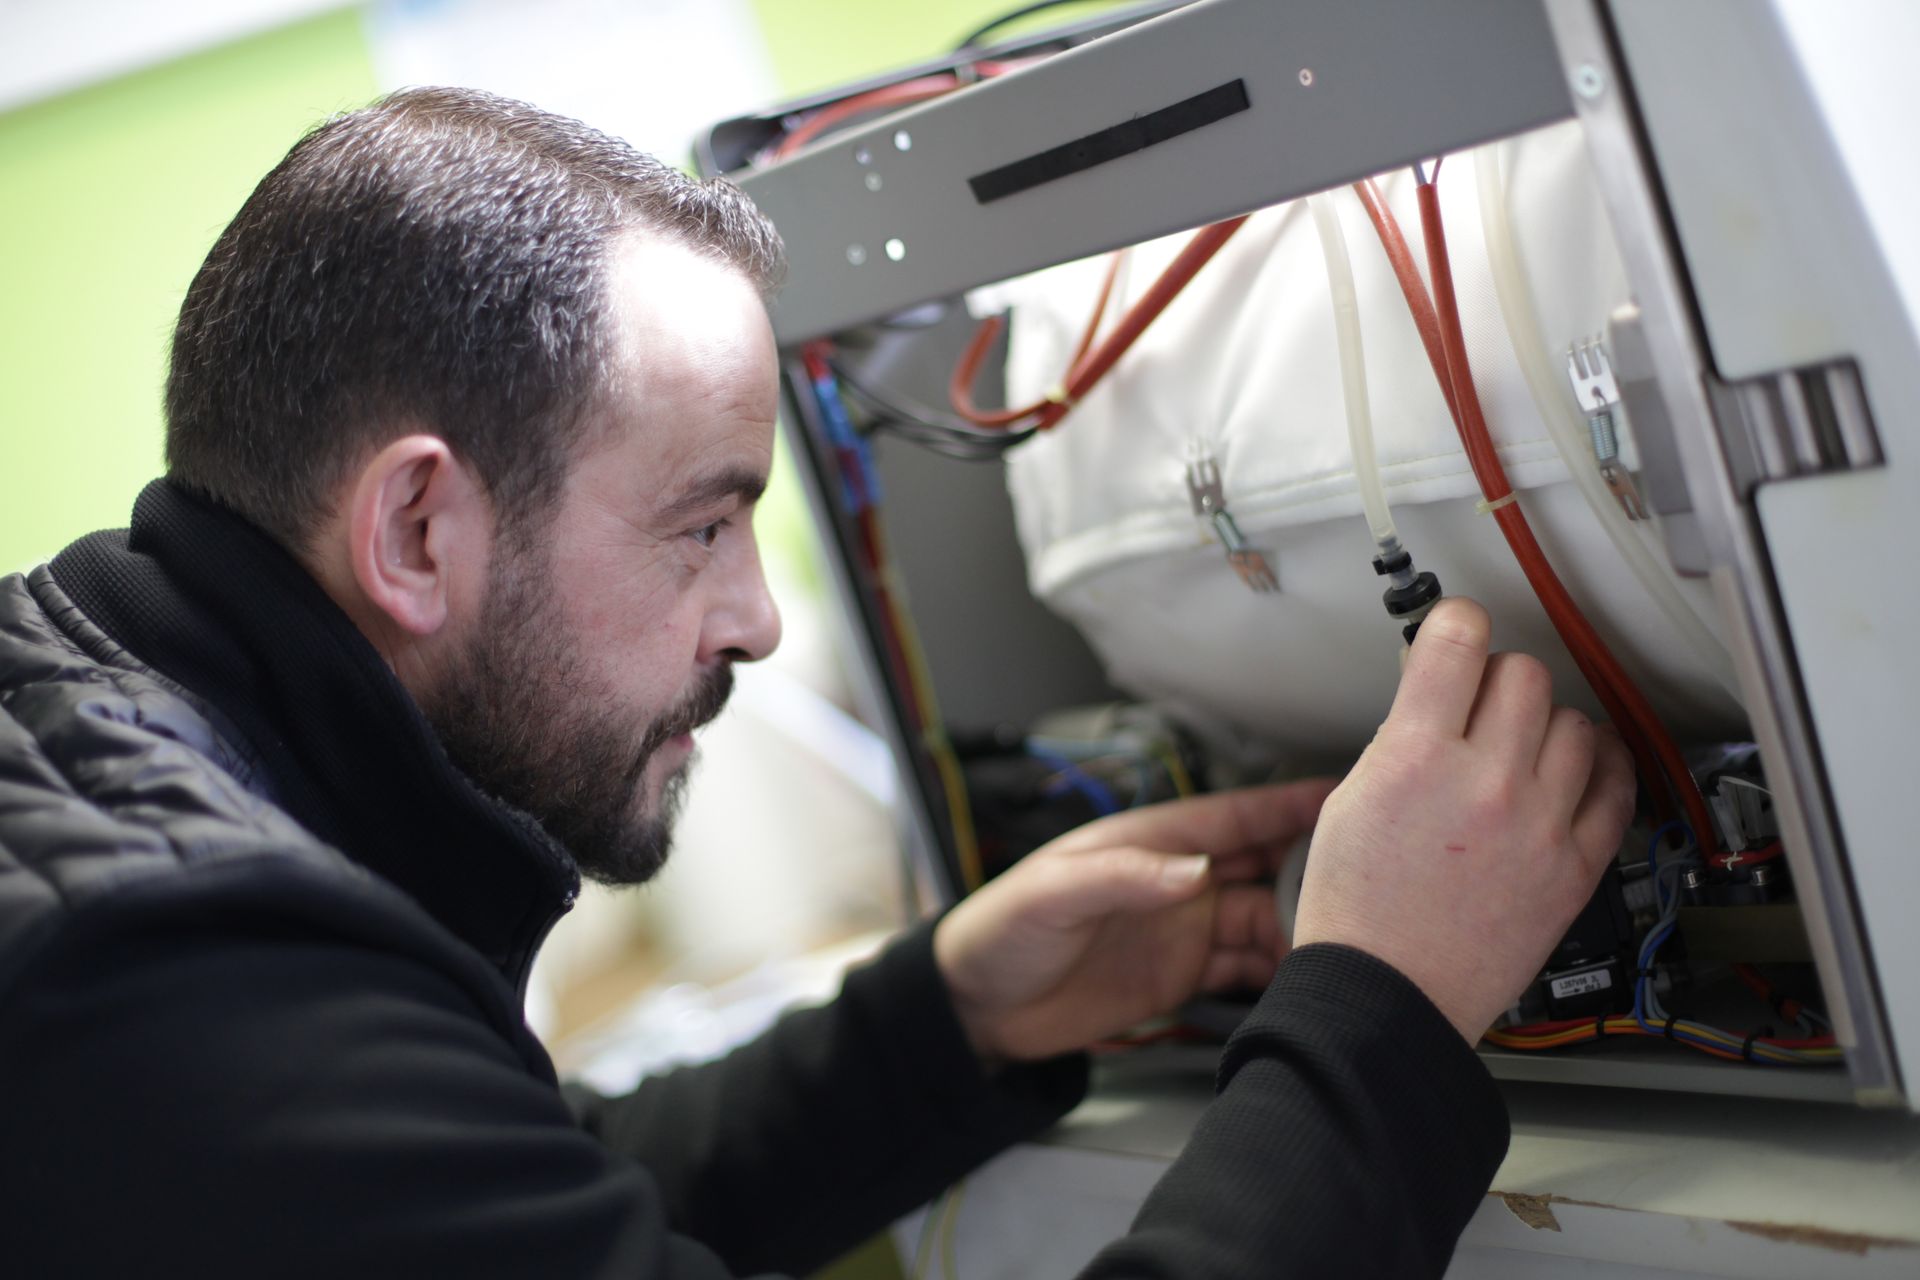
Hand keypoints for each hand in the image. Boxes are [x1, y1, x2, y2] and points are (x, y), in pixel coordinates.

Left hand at [933, 780, 1335, 1063]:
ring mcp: (1185, 928)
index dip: (1288, 805)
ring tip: (1348, 935)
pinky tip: (1307, 974)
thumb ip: (1126, 878)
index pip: (1234, 815)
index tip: (1344, 795)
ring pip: (1265, 918)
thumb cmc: (999, 931)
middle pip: (1265, 865)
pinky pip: (1246, 966)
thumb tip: (1196, 869)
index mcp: (1150, 843)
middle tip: (1368, 877)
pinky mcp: (1183, 975)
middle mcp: (1177, 881)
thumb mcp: (1055, 892)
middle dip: (1316, 867)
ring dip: (1303, 925)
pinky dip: (1280, 969)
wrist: (977, 1008)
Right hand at [1292, 598, 1636, 1042]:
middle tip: (1480, 703)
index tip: (1457, 630)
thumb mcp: (1349, 800)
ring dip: (1546, 724)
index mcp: (1414, 759)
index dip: (1456, 622)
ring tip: (1523, 747)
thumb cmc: (1357, 913)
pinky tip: (1584, 765)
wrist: (1388, 996)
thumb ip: (1397, 736)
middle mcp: (1485, 782)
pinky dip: (1604, 765)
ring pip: (1574, 723)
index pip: (1457, 640)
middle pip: (1523, 673)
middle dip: (1496, 678)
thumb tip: (1434, 686)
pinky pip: (1616, 787)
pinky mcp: (1574, 867)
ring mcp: (1538, 824)